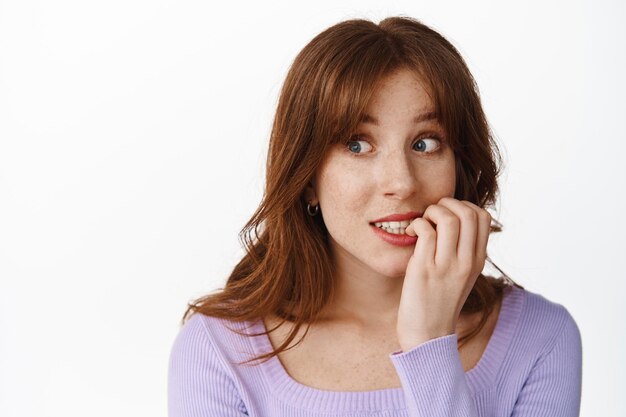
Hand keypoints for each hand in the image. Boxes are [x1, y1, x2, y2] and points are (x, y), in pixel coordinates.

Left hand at [396, 197, 491, 350]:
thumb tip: (451, 219)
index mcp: (477, 261)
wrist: (428, 335)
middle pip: (468, 212)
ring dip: (431, 212)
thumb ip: (462, 250)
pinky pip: (425, 231)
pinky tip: (411, 233)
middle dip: (446, 203)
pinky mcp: (425, 270)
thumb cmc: (438, 301)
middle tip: (432, 215)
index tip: (446, 215)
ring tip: (422, 223)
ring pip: (448, 219)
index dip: (463, 205)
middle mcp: (466, 262)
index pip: (483, 217)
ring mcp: (447, 266)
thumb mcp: (461, 275)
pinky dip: (417, 224)